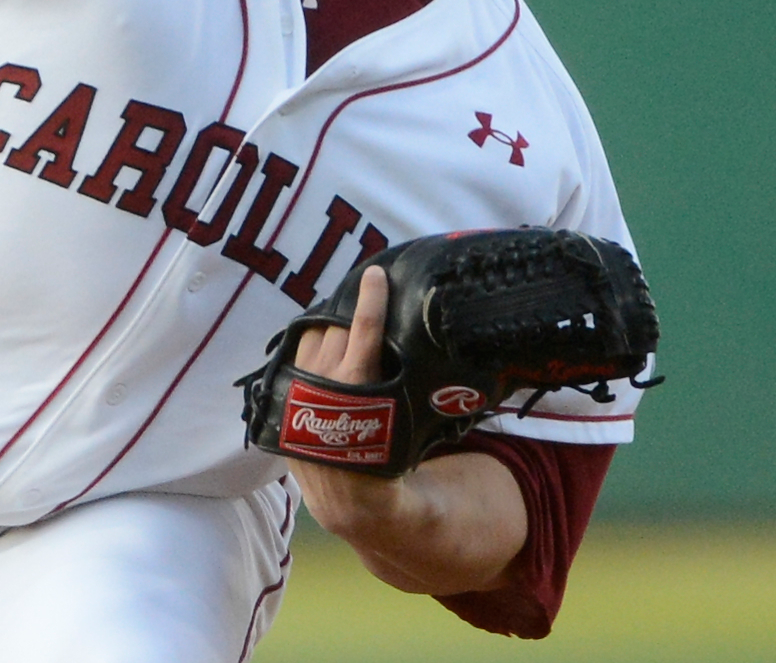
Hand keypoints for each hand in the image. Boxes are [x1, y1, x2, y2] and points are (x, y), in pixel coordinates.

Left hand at [288, 265, 526, 595]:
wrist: (348, 500)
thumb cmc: (391, 462)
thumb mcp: (417, 436)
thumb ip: (441, 407)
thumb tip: (489, 376)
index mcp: (359, 394)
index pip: (363, 334)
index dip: (370, 302)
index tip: (377, 274)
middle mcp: (325, 389)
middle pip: (337, 331)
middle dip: (351, 311)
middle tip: (370, 290)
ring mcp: (301, 390)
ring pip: (314, 337)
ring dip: (331, 323)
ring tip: (350, 310)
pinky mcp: (285, 393)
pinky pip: (297, 352)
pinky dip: (313, 338)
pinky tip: (327, 330)